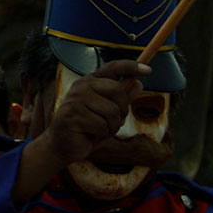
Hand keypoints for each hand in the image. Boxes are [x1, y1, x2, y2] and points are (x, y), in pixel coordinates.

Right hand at [15, 61, 149, 203]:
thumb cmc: (89, 128)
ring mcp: (75, 99)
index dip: (131, 66)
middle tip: (110, 121)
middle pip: (118, 90)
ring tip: (98, 129)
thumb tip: (139, 85)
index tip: (148, 70)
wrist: (64, 145)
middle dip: (122, 110)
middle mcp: (82, 86)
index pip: (112, 67)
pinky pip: (102, 126)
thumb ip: (123, 99)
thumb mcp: (110, 113)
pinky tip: (89, 134)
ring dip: (111, 126)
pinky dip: (101, 134)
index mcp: (91, 82)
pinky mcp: (72, 115)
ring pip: (112, 112)